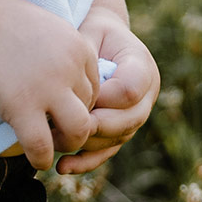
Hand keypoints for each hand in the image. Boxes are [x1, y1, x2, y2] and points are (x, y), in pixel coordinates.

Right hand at [0, 0, 99, 169]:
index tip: (58, 108)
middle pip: (90, 109)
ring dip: (67, 143)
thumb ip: (60, 53)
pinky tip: (34, 159)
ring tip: (49, 144)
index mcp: (77, 46)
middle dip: (74, 123)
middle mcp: (69, 67)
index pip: (96, 88)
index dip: (78, 102)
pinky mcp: (21, 106)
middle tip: (52, 130)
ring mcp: (47, 88)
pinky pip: (43, 146)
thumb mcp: (42, 28)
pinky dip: (41, 159)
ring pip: (80, 131)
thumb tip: (64, 82)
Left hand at [56, 6, 158, 175]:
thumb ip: (85, 58)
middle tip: (65, 126)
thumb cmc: (90, 33)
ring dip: (87, 144)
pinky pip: (107, 152)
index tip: (76, 96)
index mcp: (142, 65)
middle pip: (129, 120)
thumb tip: (72, 89)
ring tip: (55, 142)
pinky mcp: (121, 131)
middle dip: (96, 125)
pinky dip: (85, 162)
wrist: (98, 39)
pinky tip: (62, 167)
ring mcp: (135, 115)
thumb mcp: (88, 34)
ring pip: (117, 139)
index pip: (130, 89)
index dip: (104, 97)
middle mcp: (146, 94)